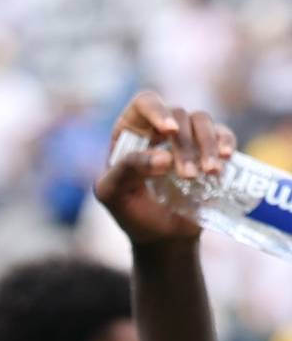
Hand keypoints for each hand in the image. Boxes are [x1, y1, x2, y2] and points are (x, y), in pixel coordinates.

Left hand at [97, 90, 234, 248]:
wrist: (162, 237)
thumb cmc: (131, 212)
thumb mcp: (113, 194)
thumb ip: (127, 170)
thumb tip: (163, 158)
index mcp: (129, 132)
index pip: (145, 103)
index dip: (158, 110)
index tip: (169, 130)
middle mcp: (158, 129)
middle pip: (178, 115)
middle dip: (185, 145)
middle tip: (186, 176)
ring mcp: (187, 137)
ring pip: (203, 121)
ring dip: (208, 145)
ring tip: (209, 173)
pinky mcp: (209, 149)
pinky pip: (223, 133)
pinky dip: (226, 142)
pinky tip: (226, 158)